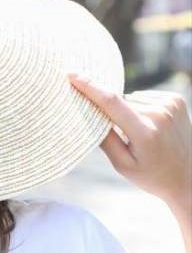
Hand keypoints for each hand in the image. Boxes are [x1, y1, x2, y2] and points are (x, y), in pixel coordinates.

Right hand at [67, 73, 191, 207]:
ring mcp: (171, 105)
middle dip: (113, 114)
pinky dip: (142, 108)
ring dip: (129, 112)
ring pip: (132, 99)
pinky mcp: (176, 100)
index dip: (90, 87)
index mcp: (145, 133)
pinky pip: (145, 97)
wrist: (187, 177)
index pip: (112, 103)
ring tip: (143, 134)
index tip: (72, 75)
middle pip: (120, 102)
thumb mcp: (122, 165)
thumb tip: (88, 113)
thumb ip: (105, 140)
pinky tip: (152, 126)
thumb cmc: (151, 175)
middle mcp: (160, 115)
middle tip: (127, 138)